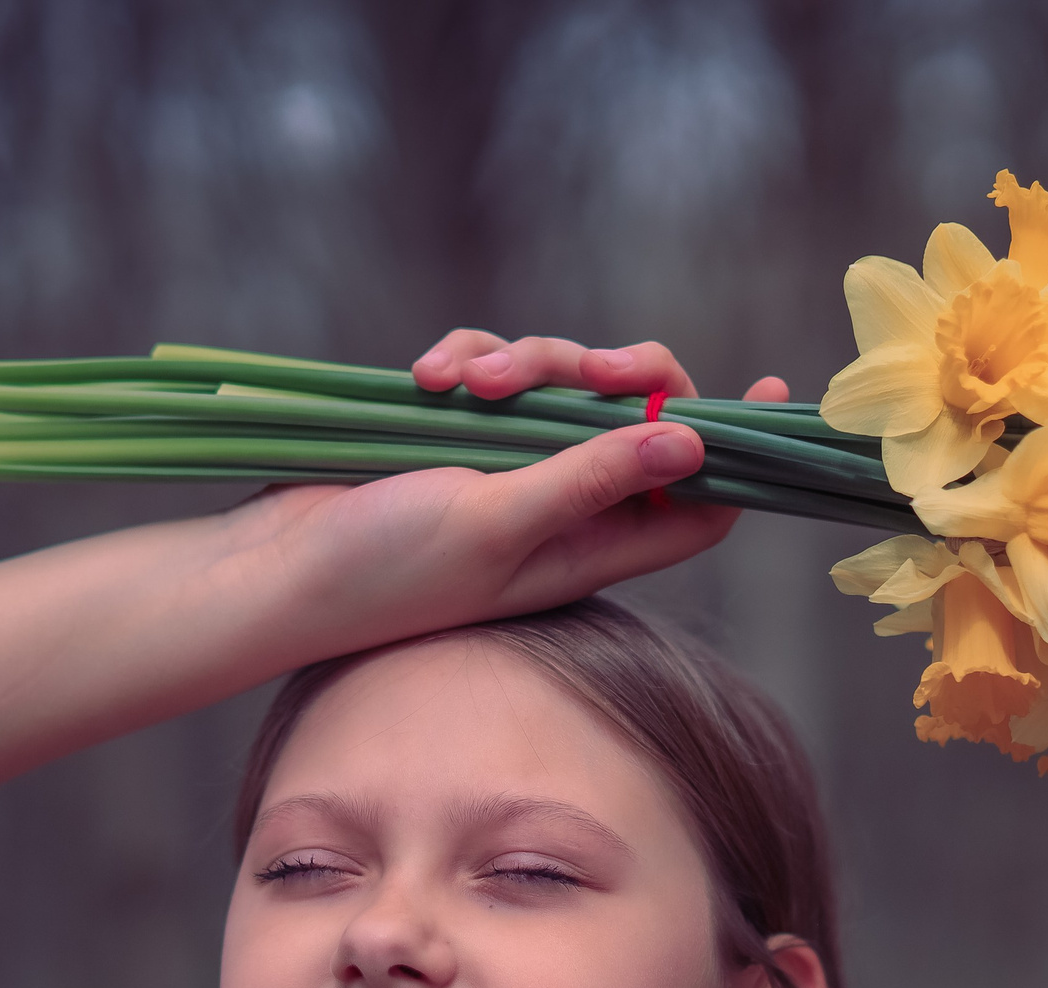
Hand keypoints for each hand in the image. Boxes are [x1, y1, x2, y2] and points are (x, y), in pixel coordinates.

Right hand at [222, 333, 793, 659]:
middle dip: (613, 375)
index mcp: (591, 546)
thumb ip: (592, 478)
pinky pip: (492, 365)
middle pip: (636, 417)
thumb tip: (694, 441)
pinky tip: (425, 376)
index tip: (770, 390)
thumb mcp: (499, 523)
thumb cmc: (387, 571)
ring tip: (462, 383)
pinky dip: (465, 356)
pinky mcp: (456, 428)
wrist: (277, 568)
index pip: (698, 502)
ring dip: (520, 359)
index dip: (737, 452)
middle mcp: (560, 505)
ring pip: (559, 379)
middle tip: (584, 366)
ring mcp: (508, 464)